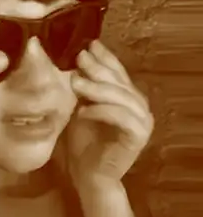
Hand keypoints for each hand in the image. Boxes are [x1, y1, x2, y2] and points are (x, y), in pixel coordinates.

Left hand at [67, 40, 153, 186]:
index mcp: (125, 94)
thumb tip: (75, 59)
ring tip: (75, 83)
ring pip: (121, 96)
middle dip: (97, 67)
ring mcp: (141, 120)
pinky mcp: (138, 136)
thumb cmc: (82, 137)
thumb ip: (84, 86)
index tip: (89, 43)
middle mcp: (138, 104)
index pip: (117, 70)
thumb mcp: (80, 105)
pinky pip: (120, 117)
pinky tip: (82, 111)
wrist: (88, 172)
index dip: (105, 56)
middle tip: (79, 57)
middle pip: (118, 80)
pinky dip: (101, 111)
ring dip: (97, 88)